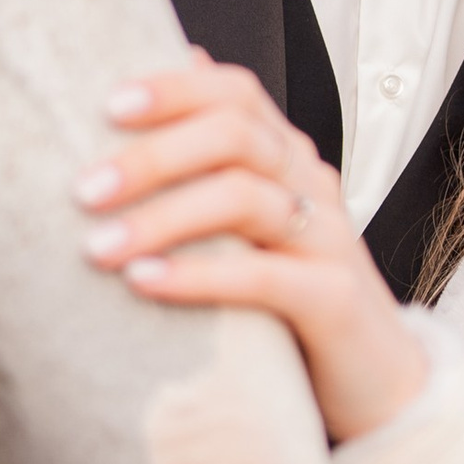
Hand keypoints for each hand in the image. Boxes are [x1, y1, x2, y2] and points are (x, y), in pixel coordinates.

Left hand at [76, 54, 428, 444]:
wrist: (381, 382)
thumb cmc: (294, 301)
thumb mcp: (249, 228)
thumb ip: (211, 169)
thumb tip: (169, 81)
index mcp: (287, 159)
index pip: (236, 93)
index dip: (174, 90)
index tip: (106, 106)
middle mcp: (311, 185)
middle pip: (235, 136)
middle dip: (153, 156)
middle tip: (82, 190)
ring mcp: (330, 239)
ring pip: (244, 199)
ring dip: (161, 218)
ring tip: (96, 245)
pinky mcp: (335, 299)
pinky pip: (264, 276)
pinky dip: (197, 276)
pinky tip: (143, 282)